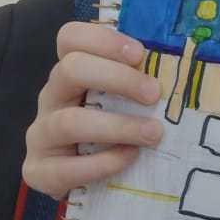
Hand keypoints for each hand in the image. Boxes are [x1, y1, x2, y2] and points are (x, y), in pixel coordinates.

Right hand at [23, 22, 162, 199]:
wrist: (86, 181)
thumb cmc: (114, 132)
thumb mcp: (124, 101)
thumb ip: (140, 84)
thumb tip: (180, 70)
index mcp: (71, 73)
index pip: (70, 38)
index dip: (103, 40)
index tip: (139, 54)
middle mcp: (52, 97)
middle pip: (70, 70)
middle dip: (118, 79)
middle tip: (154, 94)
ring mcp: (41, 134)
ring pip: (70, 121)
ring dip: (118, 126)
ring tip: (153, 133)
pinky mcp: (39, 171)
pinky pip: (66, 167)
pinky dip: (103, 162)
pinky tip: (129, 158)